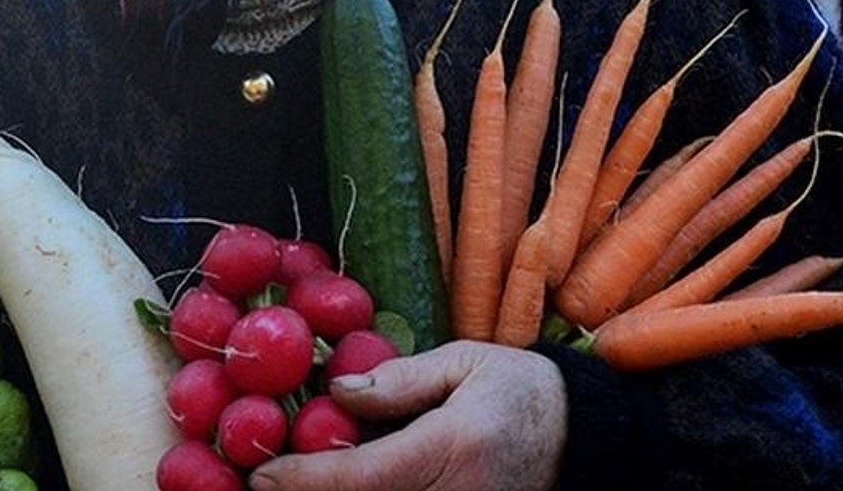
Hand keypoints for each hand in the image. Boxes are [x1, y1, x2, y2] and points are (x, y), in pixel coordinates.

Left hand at [248, 340, 566, 490]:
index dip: (305, 479)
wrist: (580, 438)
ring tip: (299, 479)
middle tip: (267, 479)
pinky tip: (341, 484)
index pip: (364, 476)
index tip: (262, 473)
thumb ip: (400, 380)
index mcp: (455, 447)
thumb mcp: (465, 363)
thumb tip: (337, 392)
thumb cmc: (519, 390)